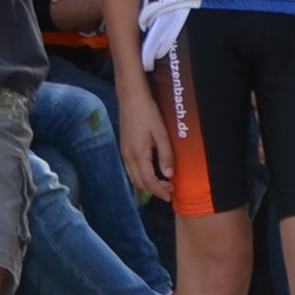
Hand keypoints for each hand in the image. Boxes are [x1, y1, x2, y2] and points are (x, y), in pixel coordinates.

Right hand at [118, 73, 173, 200]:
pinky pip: (131, 169)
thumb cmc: (148, 113)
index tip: (169, 196)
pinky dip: (141, 176)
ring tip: (163, 184)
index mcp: (138, 155)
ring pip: (134, 177)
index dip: (159, 190)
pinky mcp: (124, 149)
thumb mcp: (161, 133)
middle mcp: (128, 157)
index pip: (148, 180)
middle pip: (139, 182)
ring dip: (147, 184)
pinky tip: (151, 173)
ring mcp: (124, 153)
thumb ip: (165, 155)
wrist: (131, 99)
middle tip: (169, 191)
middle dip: (153, 190)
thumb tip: (168, 174)